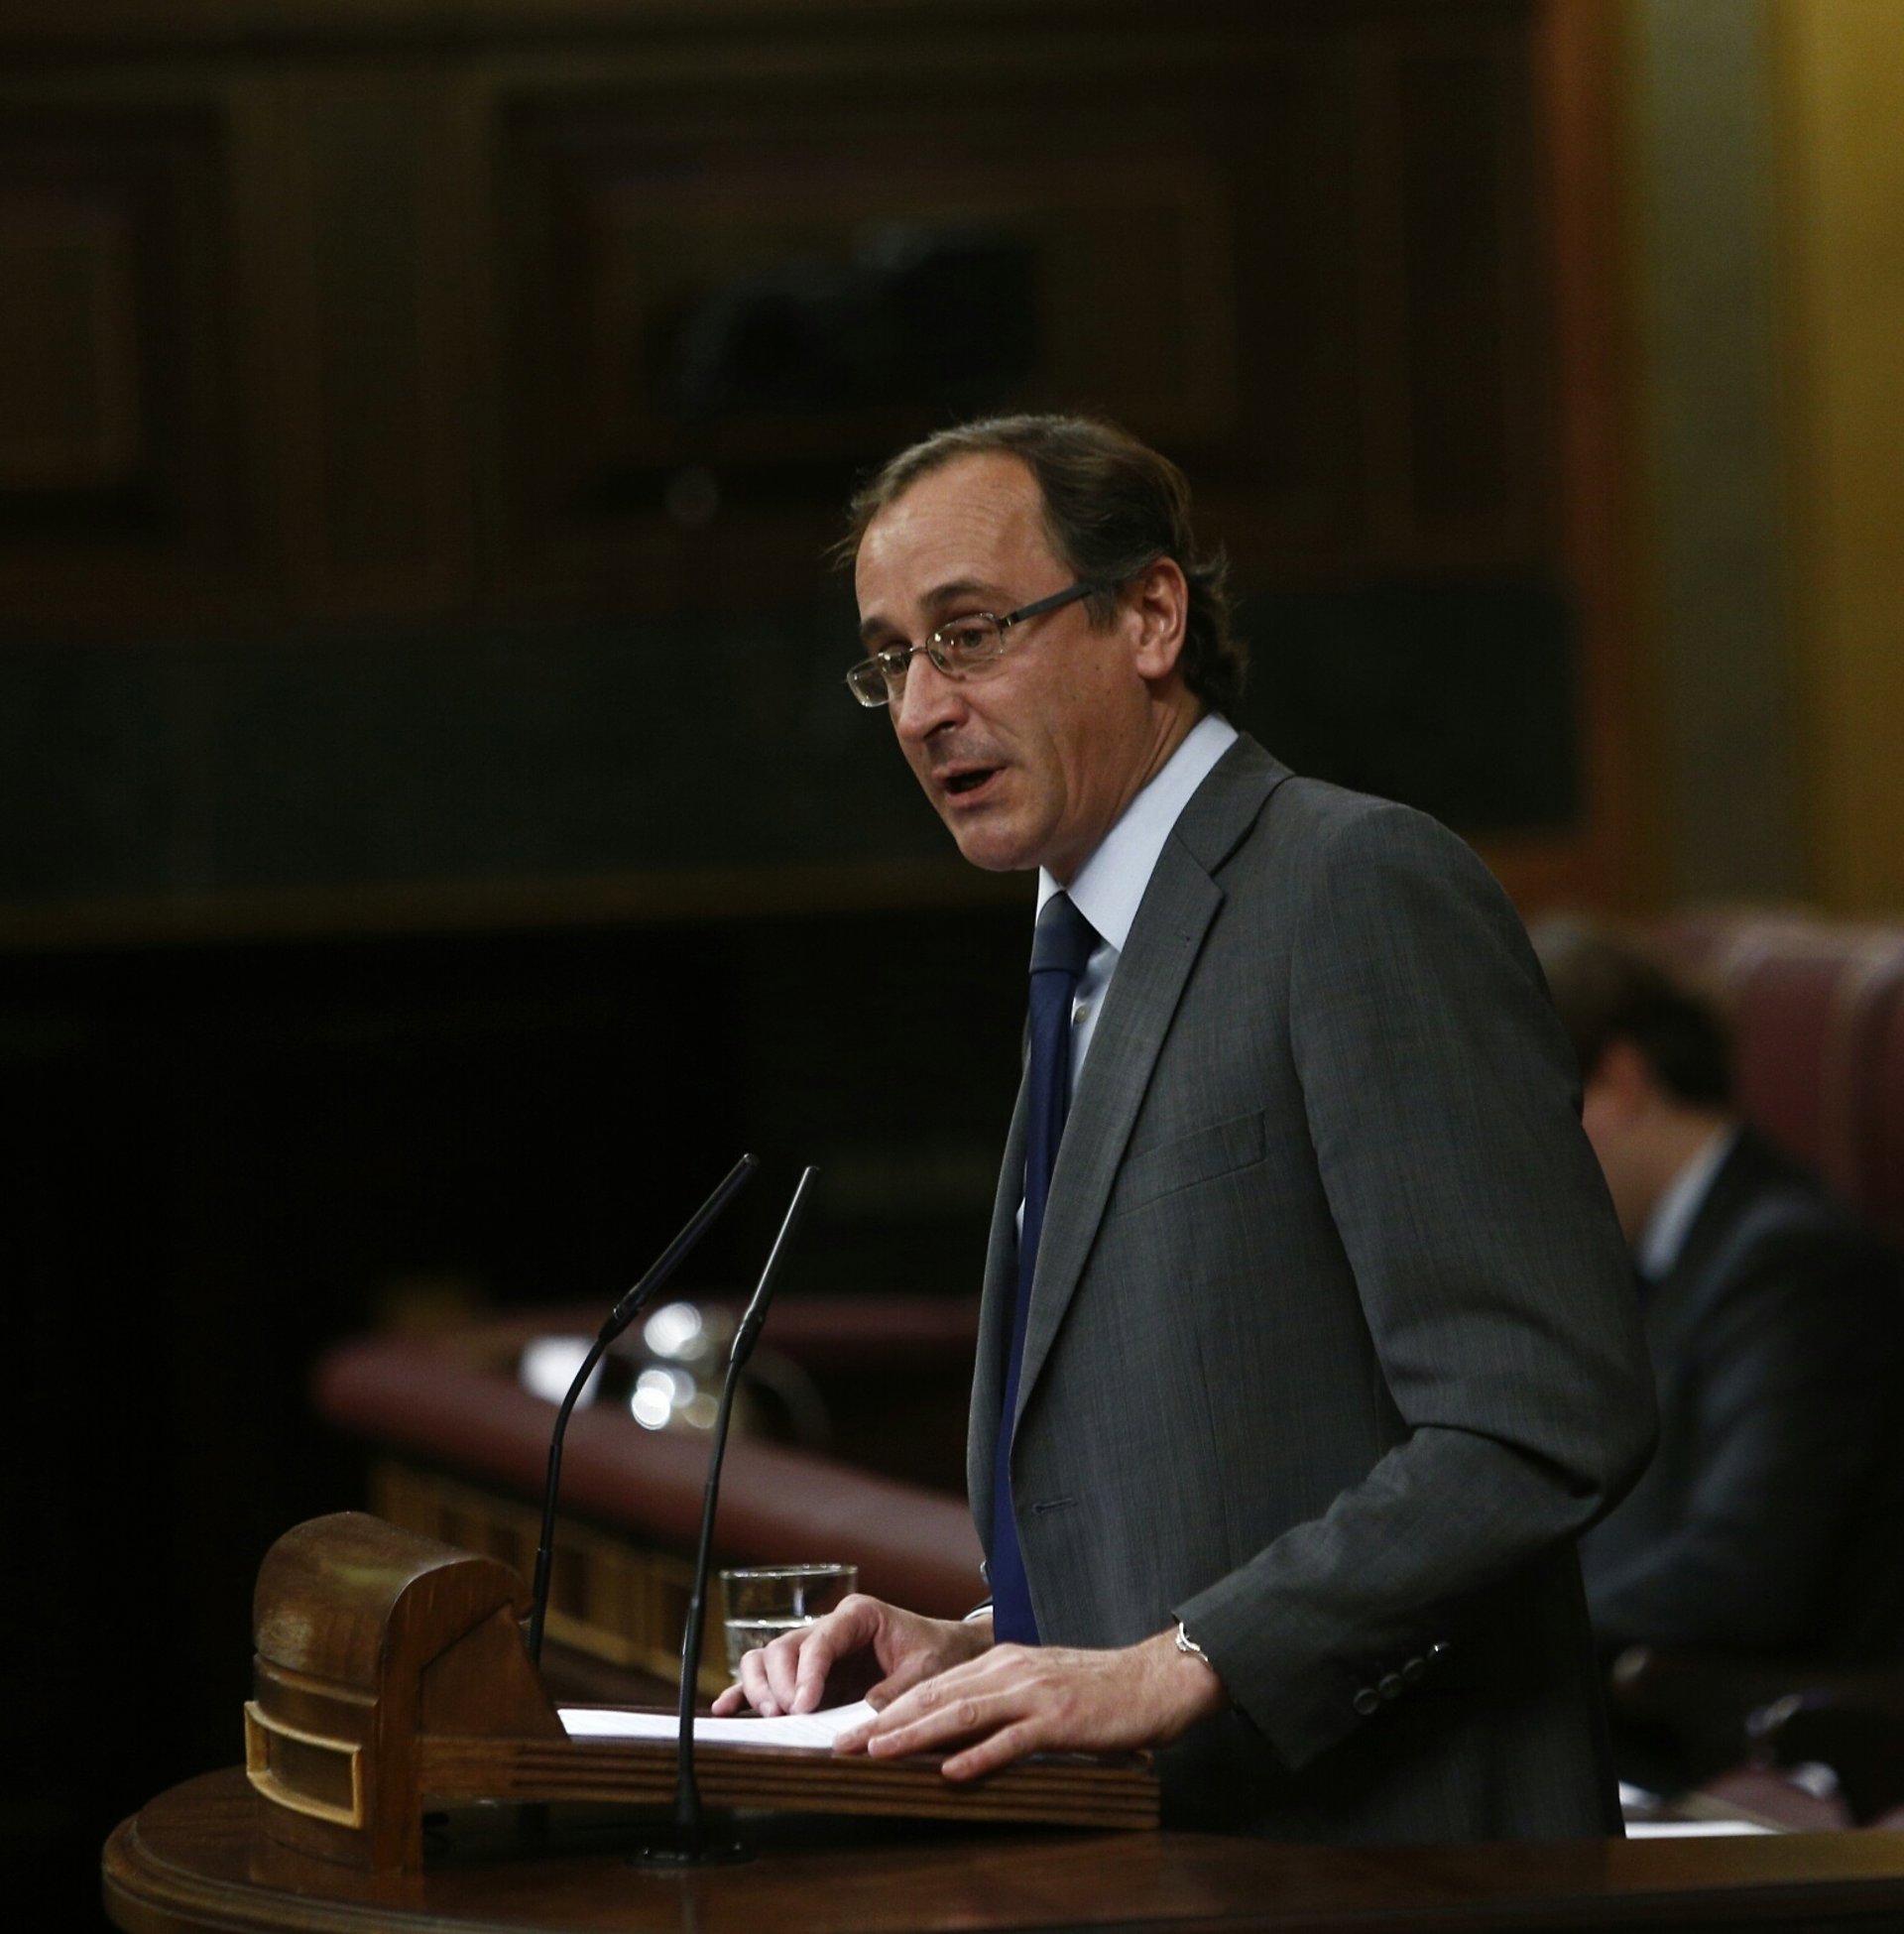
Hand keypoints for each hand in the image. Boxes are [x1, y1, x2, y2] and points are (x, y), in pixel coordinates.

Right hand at [709, 1594, 990, 1717]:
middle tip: (787, 1715)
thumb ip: (895, 1692)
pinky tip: (727, 1708)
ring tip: (770, 1717)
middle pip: (784, 1646)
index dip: (807, 1672)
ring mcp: (815, 1652)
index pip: (821, 1640)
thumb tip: (861, 1718)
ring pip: (767, 1657)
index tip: (804, 1706)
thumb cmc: (937, 1655)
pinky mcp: (808, 1676)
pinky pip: (768, 1677)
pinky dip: (746, 1691)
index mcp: (859, 1616)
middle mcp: (830, 1629)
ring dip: (761, 1686)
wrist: (948, 1653)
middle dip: (780, 1682)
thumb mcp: (926, 1672)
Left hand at [832, 1628, 1226, 1779]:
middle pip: (934, 1696)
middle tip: (842, 1745)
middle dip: (884, 1722)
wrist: (1155, 1679)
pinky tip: (952, 1771)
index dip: (888, 1709)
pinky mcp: (1060, 1719)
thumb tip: (954, 1738)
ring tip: (878, 1753)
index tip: (852, 1733)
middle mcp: (1009, 1670)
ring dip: (915, 1735)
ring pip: (962, 1712)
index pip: (932, 1687)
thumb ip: (1000, 1705)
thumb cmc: (1100, 1690)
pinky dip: (980, 1755)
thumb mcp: (1040, 1688)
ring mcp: (1034, 1693)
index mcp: (1002, 1663)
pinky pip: (1013, 1739)